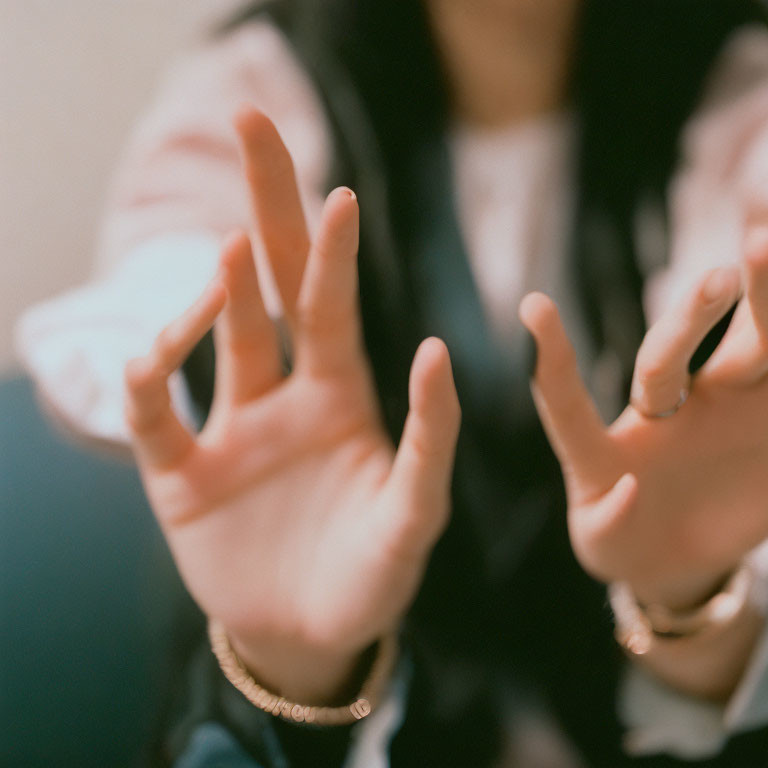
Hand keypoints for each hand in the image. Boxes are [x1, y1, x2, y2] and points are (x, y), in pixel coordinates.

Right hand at [124, 110, 459, 703]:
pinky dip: (146, 388)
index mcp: (340, 398)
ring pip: (214, 343)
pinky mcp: (182, 476)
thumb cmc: (372, 575)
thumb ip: (430, 440)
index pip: (331, 307)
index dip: (331, 252)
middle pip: (270, 289)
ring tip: (228, 254)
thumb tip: (438, 350)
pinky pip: (155, 422)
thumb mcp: (414, 514)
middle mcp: (283, 398)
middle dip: (265, 211)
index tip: (338, 193)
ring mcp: (230, 431)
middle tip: (255, 130)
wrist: (311, 632)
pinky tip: (150, 361)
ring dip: (217, 297)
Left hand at [519, 227, 767, 611]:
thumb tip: (631, 489)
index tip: (532, 305)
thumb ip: (608, 522)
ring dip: (760, 302)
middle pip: (670, 353)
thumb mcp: (605, 545)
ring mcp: (722, 409)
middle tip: (719, 279)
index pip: (569, 397)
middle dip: (690, 317)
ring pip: (745, 347)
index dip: (552, 356)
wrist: (685, 555)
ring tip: (764, 245)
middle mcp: (663, 409)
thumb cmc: (626, 545)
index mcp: (605, 443)